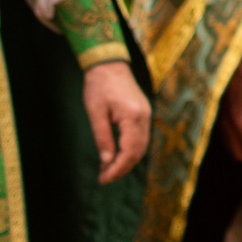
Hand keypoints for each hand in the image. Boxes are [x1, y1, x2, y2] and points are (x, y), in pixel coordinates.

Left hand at [83, 61, 151, 182]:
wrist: (109, 63)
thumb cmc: (99, 85)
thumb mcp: (95, 112)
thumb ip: (102, 137)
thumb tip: (106, 161)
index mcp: (133, 116)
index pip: (129, 152)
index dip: (117, 169)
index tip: (103, 178)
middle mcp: (144, 117)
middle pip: (138, 152)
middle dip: (121, 168)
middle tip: (103, 177)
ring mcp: (146, 115)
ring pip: (141, 147)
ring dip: (126, 161)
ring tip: (107, 168)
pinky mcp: (143, 113)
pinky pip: (140, 138)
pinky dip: (130, 150)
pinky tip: (116, 154)